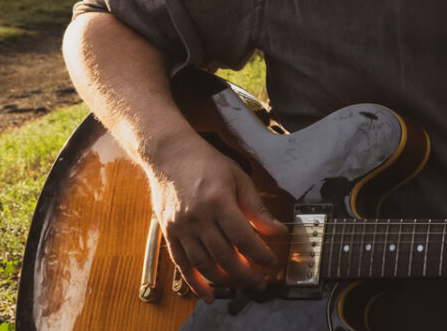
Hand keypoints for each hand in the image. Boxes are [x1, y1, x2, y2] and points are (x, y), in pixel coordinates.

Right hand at [146, 134, 287, 302]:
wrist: (169, 152)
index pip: (244, 239)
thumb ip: (256, 207)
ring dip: (225, 281)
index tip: (271, 262)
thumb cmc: (205, 161)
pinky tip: (208, 293)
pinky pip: (182, 264)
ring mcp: (181, 226)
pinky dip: (195, 283)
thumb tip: (278, 230)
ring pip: (204, 265)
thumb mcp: (237, 177)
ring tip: (240, 284)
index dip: (261, 255)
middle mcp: (198, 217)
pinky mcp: (168, 232)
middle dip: (247, 275)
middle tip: (260, 280)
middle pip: (225, 257)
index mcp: (218, 201)